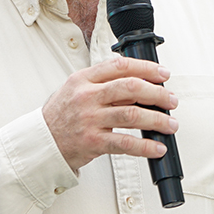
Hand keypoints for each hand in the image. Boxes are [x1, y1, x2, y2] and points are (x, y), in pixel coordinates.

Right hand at [42, 56, 177, 172]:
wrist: (42, 143)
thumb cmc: (62, 115)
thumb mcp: (76, 90)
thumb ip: (103, 83)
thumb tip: (140, 82)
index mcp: (83, 79)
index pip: (119, 66)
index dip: (146, 68)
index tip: (163, 74)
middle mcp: (86, 97)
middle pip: (130, 88)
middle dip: (157, 93)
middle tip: (171, 100)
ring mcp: (90, 120)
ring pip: (132, 115)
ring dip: (157, 119)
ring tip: (171, 124)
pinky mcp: (93, 142)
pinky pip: (125, 143)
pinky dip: (146, 146)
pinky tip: (157, 147)